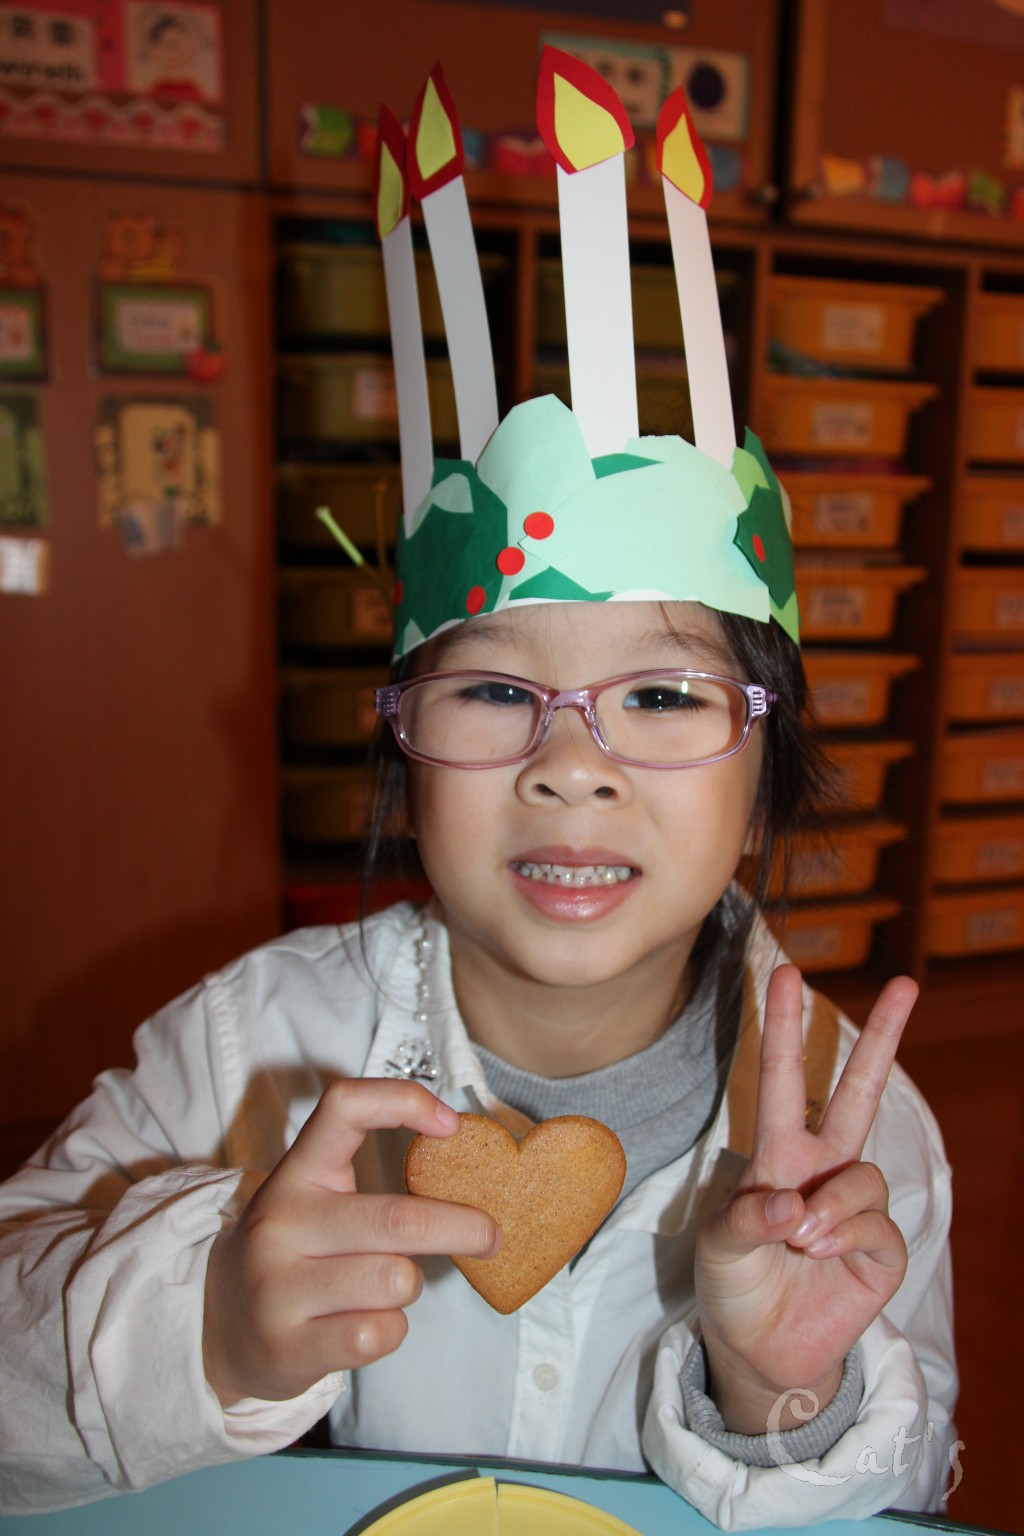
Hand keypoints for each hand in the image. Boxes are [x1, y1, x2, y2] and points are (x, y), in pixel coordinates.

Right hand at [203, 1078, 497, 1405]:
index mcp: (296, 1173)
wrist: (219, 1333)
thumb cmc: (295, 1258)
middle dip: (462, 1228)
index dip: (403, 1102)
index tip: (450, 1125)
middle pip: (397, 1220)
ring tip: (387, 1288)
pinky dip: (391, 1329)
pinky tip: (366, 1324)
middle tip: (491, 1235)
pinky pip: (379, 1333)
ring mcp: (278, 1287)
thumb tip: (464, 1167)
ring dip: (410, 1285)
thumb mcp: (314, 1203)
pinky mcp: (287, 1347)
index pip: (344, 1108)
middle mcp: (281, 1223)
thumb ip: (372, 1186)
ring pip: (394, 1280)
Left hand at [695, 964, 916, 1433]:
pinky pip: (877, 1224)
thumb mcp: (718, 1248)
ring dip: (829, 1208)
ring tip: (798, 1240)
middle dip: (883, 1038)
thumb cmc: (735, 1285)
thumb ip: (745, 1220)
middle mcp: (823, 1168)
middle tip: (907, 984)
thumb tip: (793, 1205)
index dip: (784, 1026)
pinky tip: (822, 1255)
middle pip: (860, 1092)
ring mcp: (855, 1205)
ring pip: (864, 1174)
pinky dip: (847, 1237)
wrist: (760, 1351)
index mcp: (778, 1153)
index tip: (787, 973)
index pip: (783, 1078)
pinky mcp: (881, 1248)